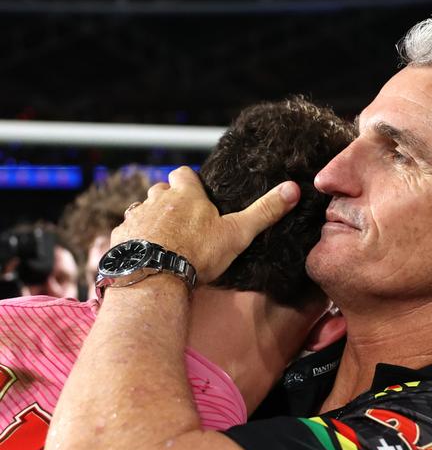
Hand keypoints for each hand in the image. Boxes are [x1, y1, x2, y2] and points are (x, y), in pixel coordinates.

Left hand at [109, 166, 300, 282]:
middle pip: (160, 190)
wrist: (156, 275)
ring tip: (162, 240)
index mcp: (185, 194)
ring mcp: (136, 218)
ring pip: (141, 210)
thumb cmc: (198, 253)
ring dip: (150, 220)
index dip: (190, 184)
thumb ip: (264, 212)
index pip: (185, 174)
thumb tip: (293, 189)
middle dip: (168, 201)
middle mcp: (157, 200)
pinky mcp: (120, 238)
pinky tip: (143, 256)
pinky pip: (126, 233)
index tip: (197, 197)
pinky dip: (134, 241)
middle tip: (182, 222)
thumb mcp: (237, 233)